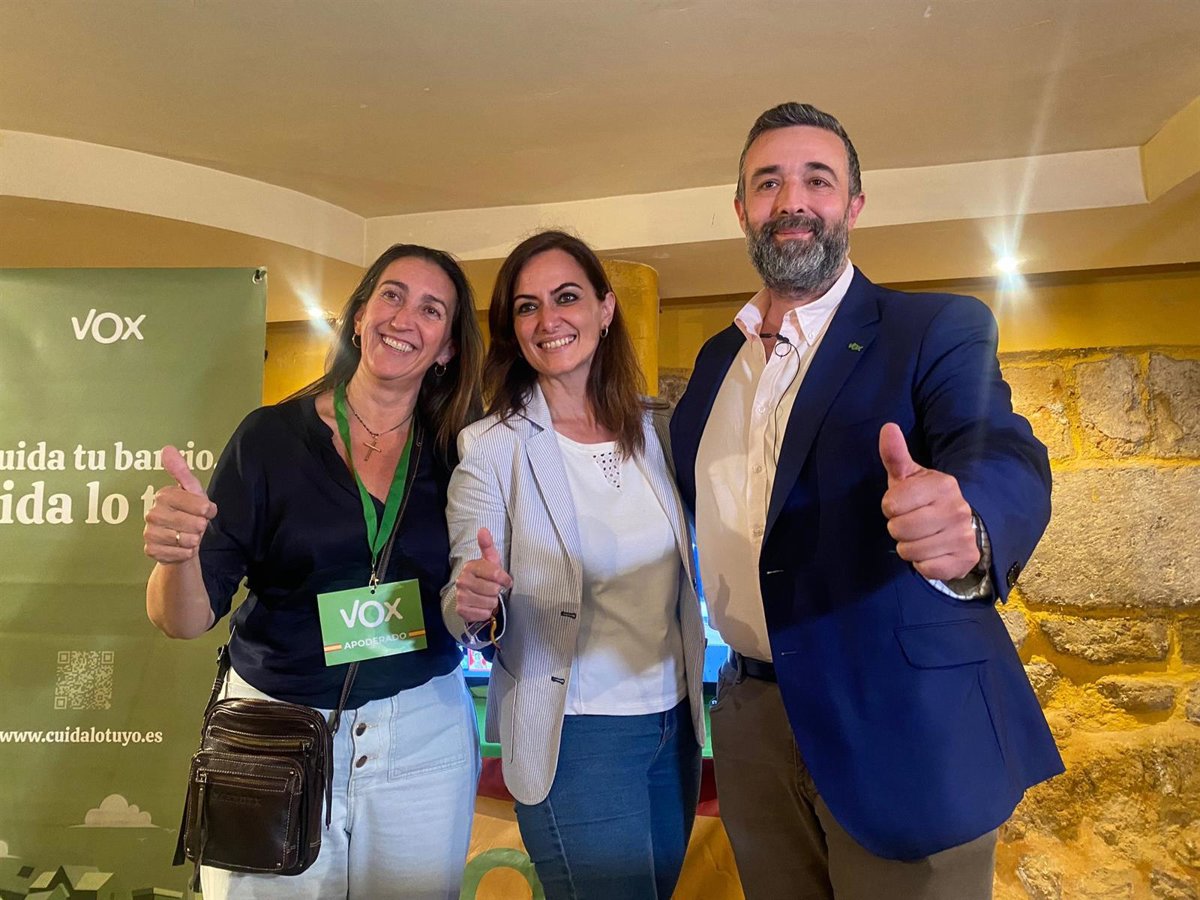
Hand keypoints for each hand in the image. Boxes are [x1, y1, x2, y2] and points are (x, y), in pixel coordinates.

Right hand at [143, 446, 217, 563]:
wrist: (180, 542)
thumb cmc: (189, 514)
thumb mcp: (192, 491)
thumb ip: (182, 471)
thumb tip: (167, 448)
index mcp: (164, 495)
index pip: (200, 505)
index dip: (207, 510)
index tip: (205, 510)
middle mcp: (152, 512)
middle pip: (195, 524)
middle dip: (201, 527)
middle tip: (195, 526)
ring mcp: (149, 532)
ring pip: (187, 540)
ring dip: (194, 541)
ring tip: (188, 536)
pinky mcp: (150, 550)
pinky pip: (180, 554)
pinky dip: (186, 553)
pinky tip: (181, 548)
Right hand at [454, 527, 512, 623]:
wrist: (472, 595)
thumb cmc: (485, 577)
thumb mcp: (490, 561)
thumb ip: (487, 545)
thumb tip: (483, 530)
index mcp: (470, 567)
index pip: (496, 574)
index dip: (504, 579)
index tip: (504, 581)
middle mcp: (462, 580)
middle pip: (493, 590)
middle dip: (496, 591)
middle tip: (492, 589)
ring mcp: (460, 596)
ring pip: (490, 603)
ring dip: (492, 602)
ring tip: (487, 597)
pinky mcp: (461, 610)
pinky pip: (484, 614)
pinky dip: (486, 612)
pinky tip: (482, 606)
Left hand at [879, 423, 979, 580]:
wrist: (961, 527)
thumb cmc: (925, 500)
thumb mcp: (909, 477)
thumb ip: (895, 455)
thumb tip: (888, 427)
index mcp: (943, 485)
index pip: (891, 504)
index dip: (891, 507)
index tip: (903, 505)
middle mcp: (957, 509)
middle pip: (898, 529)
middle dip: (898, 528)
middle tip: (911, 523)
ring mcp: (963, 536)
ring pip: (909, 551)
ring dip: (908, 548)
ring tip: (920, 537)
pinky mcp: (965, 560)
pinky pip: (926, 569)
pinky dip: (923, 564)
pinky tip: (932, 552)